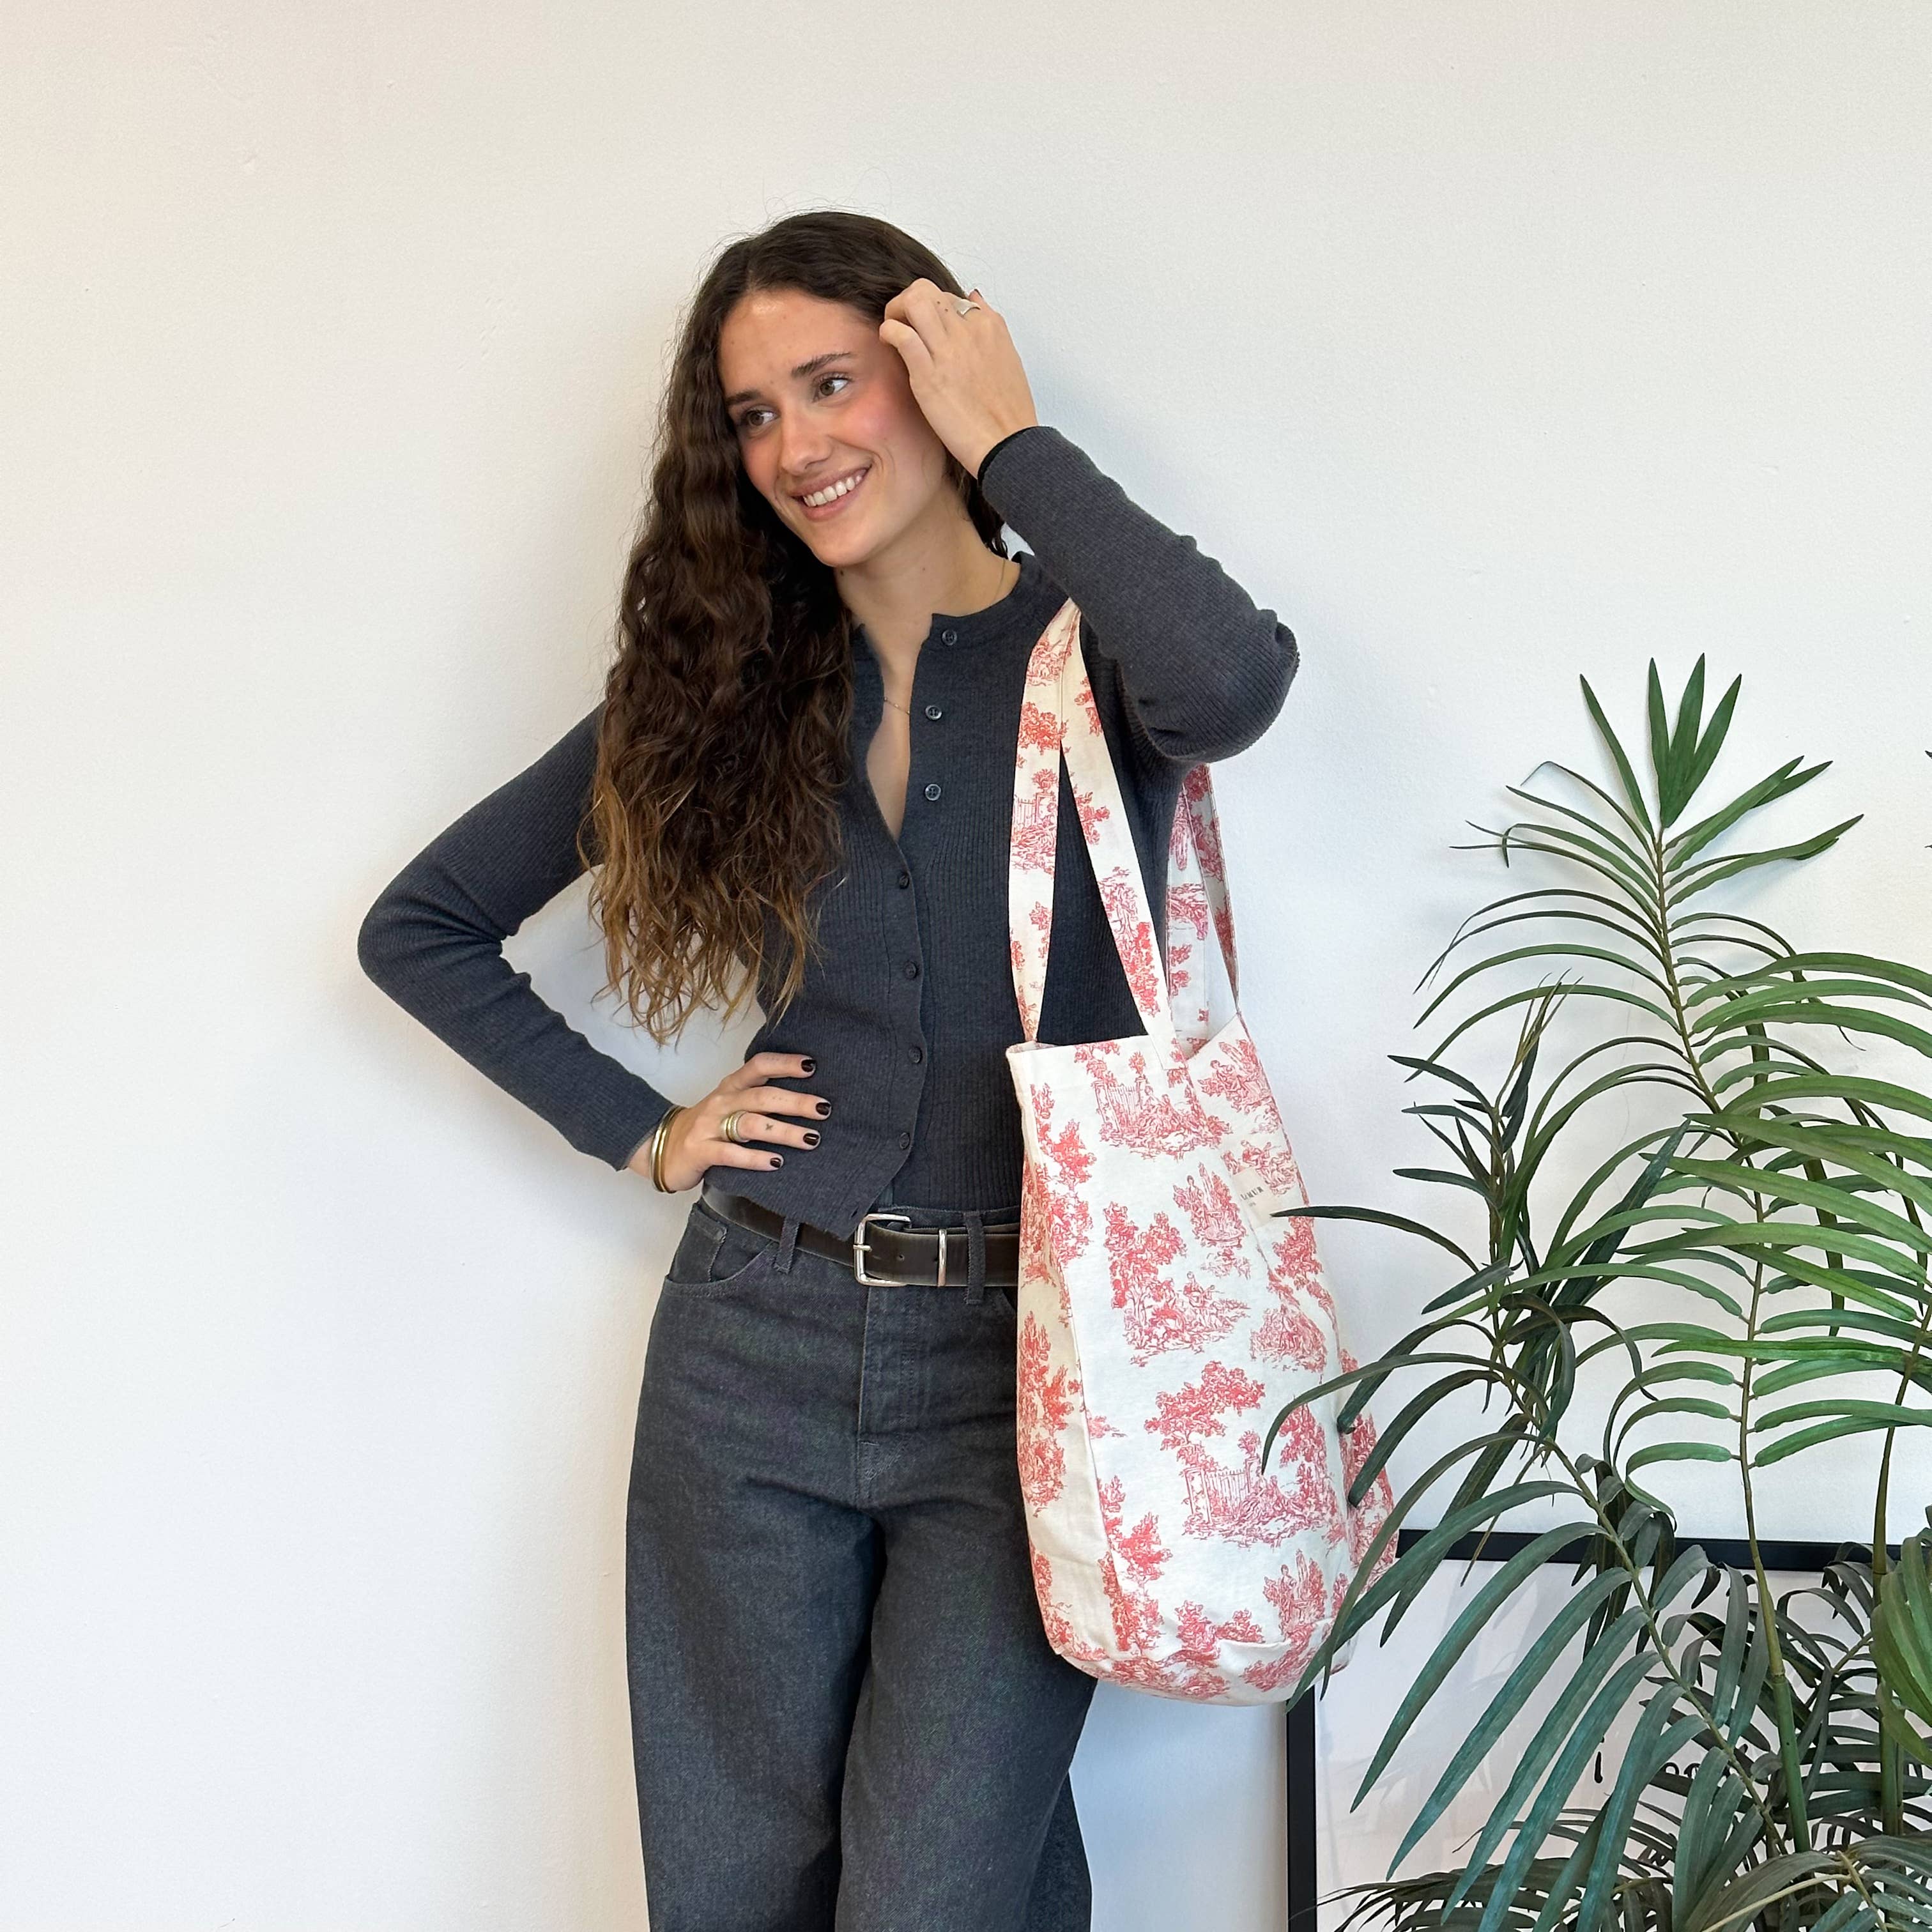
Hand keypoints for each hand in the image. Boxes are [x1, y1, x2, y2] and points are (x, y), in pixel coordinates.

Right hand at [628, 1053, 828, 1192]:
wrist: (662, 1148)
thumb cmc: (708, 1127)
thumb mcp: (730, 1105)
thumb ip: (759, 1099)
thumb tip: (808, 1100)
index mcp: (731, 1086)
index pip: (759, 1065)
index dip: (784, 1064)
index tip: (813, 1066)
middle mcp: (722, 1101)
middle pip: (761, 1096)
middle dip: (795, 1102)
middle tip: (824, 1109)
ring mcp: (709, 1126)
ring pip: (750, 1124)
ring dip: (783, 1131)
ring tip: (811, 1139)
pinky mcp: (701, 1151)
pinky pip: (730, 1153)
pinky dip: (754, 1158)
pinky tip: (776, 1162)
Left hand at [878, 279, 1037, 479]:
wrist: (1008, 444)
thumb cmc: (1008, 411)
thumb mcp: (1007, 357)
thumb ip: (988, 328)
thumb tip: (974, 296)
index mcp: (989, 325)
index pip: (951, 295)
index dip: (933, 308)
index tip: (927, 327)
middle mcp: (969, 329)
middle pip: (928, 290)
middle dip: (908, 301)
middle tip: (903, 322)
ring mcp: (949, 349)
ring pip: (914, 301)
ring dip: (896, 311)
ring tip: (894, 330)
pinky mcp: (929, 373)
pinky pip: (901, 334)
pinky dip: (889, 332)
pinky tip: (888, 343)